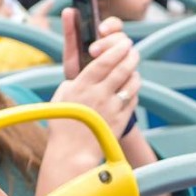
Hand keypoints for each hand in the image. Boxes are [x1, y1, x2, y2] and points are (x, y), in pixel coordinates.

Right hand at [56, 9, 138, 137]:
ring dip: (134, 72)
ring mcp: (113, 108)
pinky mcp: (121, 120)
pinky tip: (129, 88)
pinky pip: (133, 99)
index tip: (123, 42)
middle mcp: (100, 95)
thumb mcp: (61, 97)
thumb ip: (74, 82)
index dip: (116, 49)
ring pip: (132, 83)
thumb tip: (86, 73)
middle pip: (122, 68)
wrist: (72, 153)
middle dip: (130, 55)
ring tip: (132, 67)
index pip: (104, 62)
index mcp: (82, 86)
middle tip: (132, 50)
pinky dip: (133, 90)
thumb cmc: (63, 123)